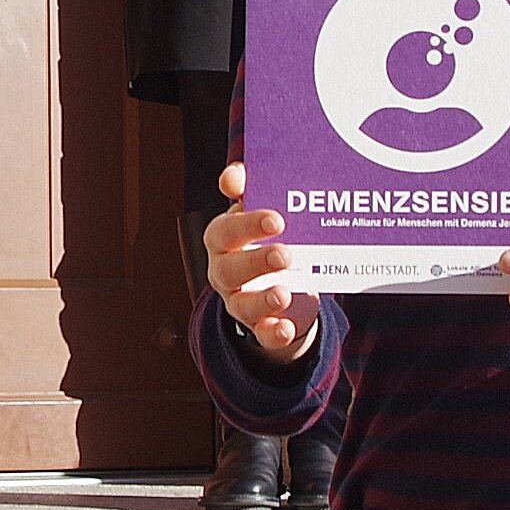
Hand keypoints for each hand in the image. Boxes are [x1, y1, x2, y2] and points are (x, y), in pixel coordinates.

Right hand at [202, 162, 325, 362]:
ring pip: (242, 304)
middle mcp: (224, 271)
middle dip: (256, 261)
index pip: (225, 231)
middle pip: (230, 268)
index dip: (246, 224)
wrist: (284, 283)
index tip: (275, 219)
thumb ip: (249, 189)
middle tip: (285, 253)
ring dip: (262, 299)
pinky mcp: (259, 326)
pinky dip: (272, 333)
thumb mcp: (260, 213)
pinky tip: (286, 327)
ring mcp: (239, 300)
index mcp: (223, 240)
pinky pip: (262, 334)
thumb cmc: (268, 238)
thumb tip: (234, 174)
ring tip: (283, 293)